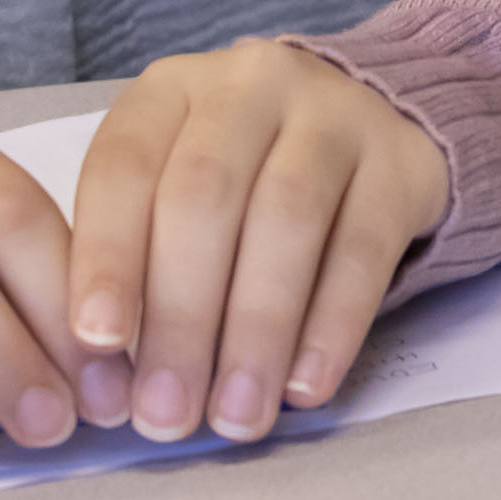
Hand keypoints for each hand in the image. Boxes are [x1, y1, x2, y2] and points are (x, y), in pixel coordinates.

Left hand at [64, 40, 453, 440]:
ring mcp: (335, 113)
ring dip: (255, 331)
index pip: (126, 166)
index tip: (98, 344)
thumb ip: (140, 259)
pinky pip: (364, 248)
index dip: (107, 256)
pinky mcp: (402, 160)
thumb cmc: (245, 177)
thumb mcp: (174, 187)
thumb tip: (110, 376)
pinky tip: (304, 387)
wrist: (375, 124)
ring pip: (287, 218)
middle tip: (166, 414)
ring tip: (235, 415)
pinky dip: (332, 325)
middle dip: (181, 316)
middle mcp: (251, 84)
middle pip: (205, 195)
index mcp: (172, 90)